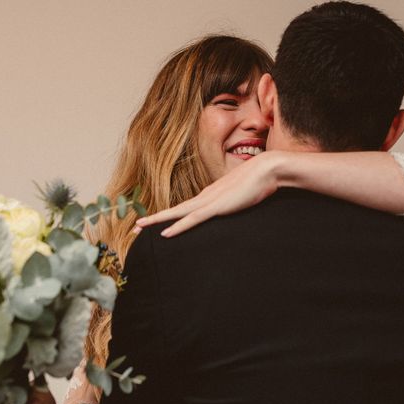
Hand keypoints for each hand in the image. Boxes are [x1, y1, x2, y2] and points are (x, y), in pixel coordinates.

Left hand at [135, 152, 280, 236]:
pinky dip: (178, 226)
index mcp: (209, 195)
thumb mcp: (241, 196)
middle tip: (134, 226)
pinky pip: (193, 219)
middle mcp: (204, 196)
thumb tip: (232, 206)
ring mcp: (209, 201)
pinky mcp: (217, 206)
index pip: (184, 208)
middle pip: (174, 210)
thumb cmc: (259, 182)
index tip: (154, 223)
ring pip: (177, 213)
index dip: (168, 216)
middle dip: (153, 219)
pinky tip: (165, 233)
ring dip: (157, 220)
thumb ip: (233, 202)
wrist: (268, 169)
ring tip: (139, 226)